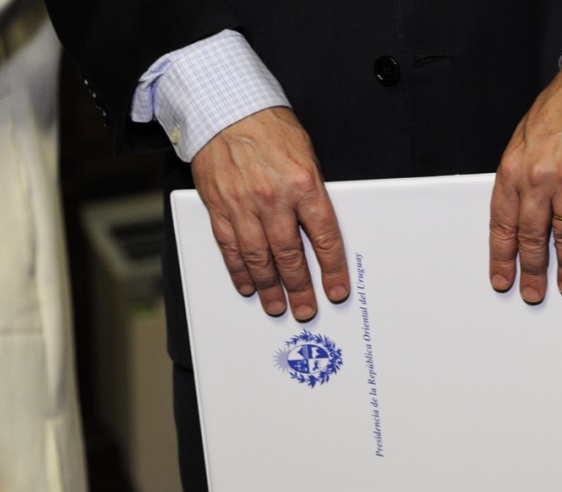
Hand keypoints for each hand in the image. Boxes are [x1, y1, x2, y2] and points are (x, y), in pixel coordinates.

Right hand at [191, 107, 349, 319]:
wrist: (225, 108)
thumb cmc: (270, 128)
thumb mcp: (306, 156)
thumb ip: (312, 194)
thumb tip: (319, 232)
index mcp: (304, 185)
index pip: (324, 238)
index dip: (332, 270)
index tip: (336, 291)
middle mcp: (274, 199)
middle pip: (290, 256)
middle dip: (300, 288)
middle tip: (306, 309)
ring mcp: (244, 205)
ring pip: (259, 258)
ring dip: (269, 288)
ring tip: (276, 306)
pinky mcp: (219, 207)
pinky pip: (230, 247)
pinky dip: (239, 270)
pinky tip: (248, 285)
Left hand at [489, 61, 561, 301]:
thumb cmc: (557, 112)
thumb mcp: (521, 142)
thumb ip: (517, 180)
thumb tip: (514, 218)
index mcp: (513, 170)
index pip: (502, 224)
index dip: (502, 257)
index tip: (502, 279)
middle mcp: (539, 179)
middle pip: (532, 237)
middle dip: (533, 271)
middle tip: (534, 293)